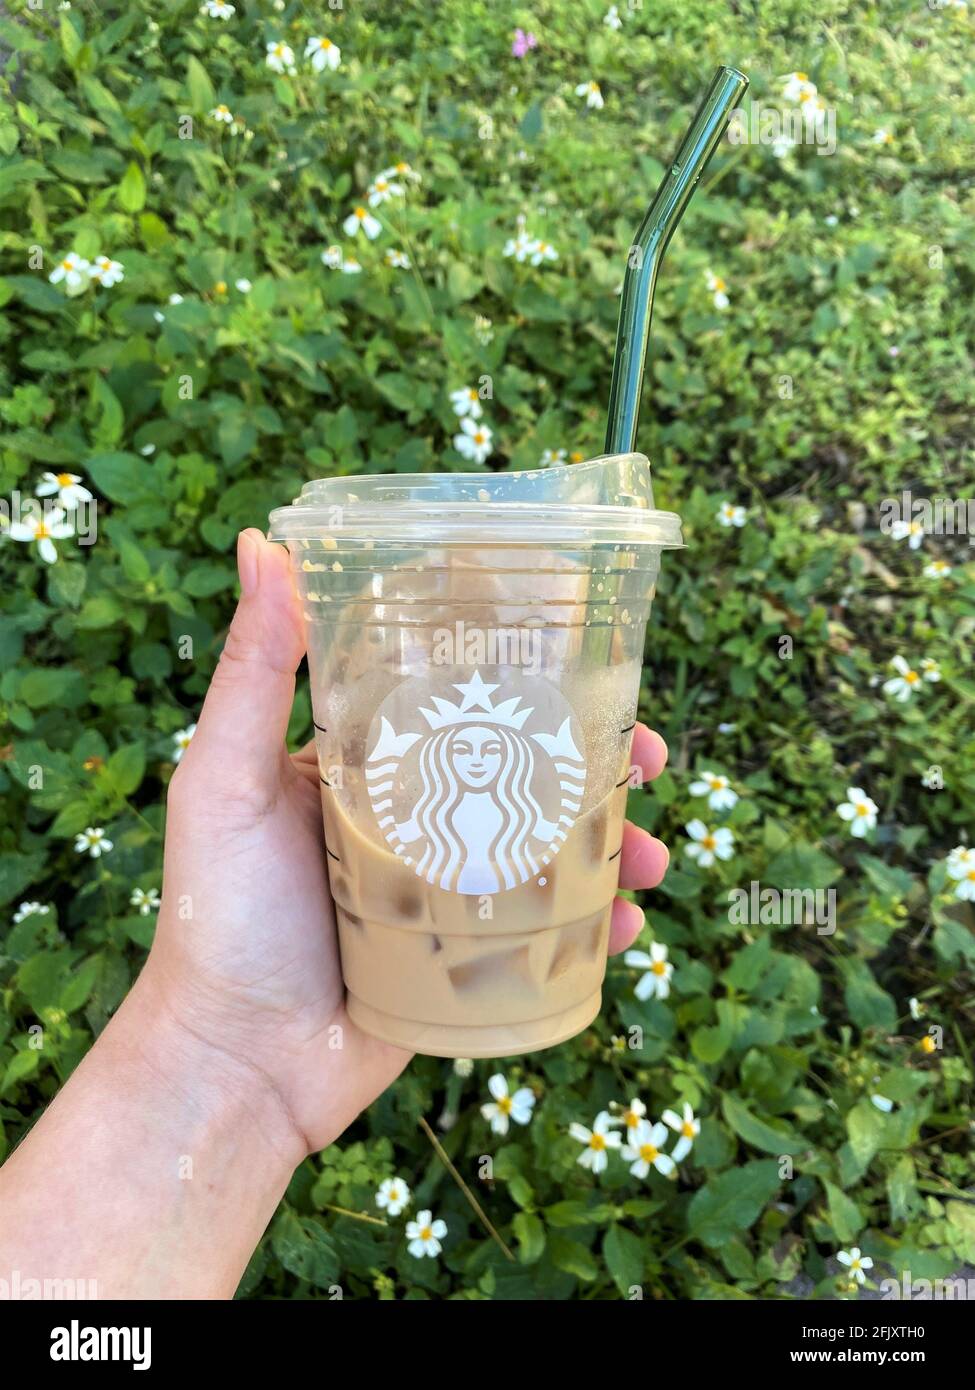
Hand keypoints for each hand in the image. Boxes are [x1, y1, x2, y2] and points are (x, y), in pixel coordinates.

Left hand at [140, 530, 670, 1156]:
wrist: (237, 1063)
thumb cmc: (219, 914)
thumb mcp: (224, 779)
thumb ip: (254, 672)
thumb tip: (260, 543)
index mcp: (366, 765)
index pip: (458, 699)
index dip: (526, 676)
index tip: (583, 656)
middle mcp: (414, 818)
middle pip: (525, 770)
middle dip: (595, 761)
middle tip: (646, 759)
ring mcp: (448, 891)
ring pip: (552, 848)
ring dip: (613, 841)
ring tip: (647, 854)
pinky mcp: (470, 959)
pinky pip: (551, 931)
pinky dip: (598, 923)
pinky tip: (626, 922)